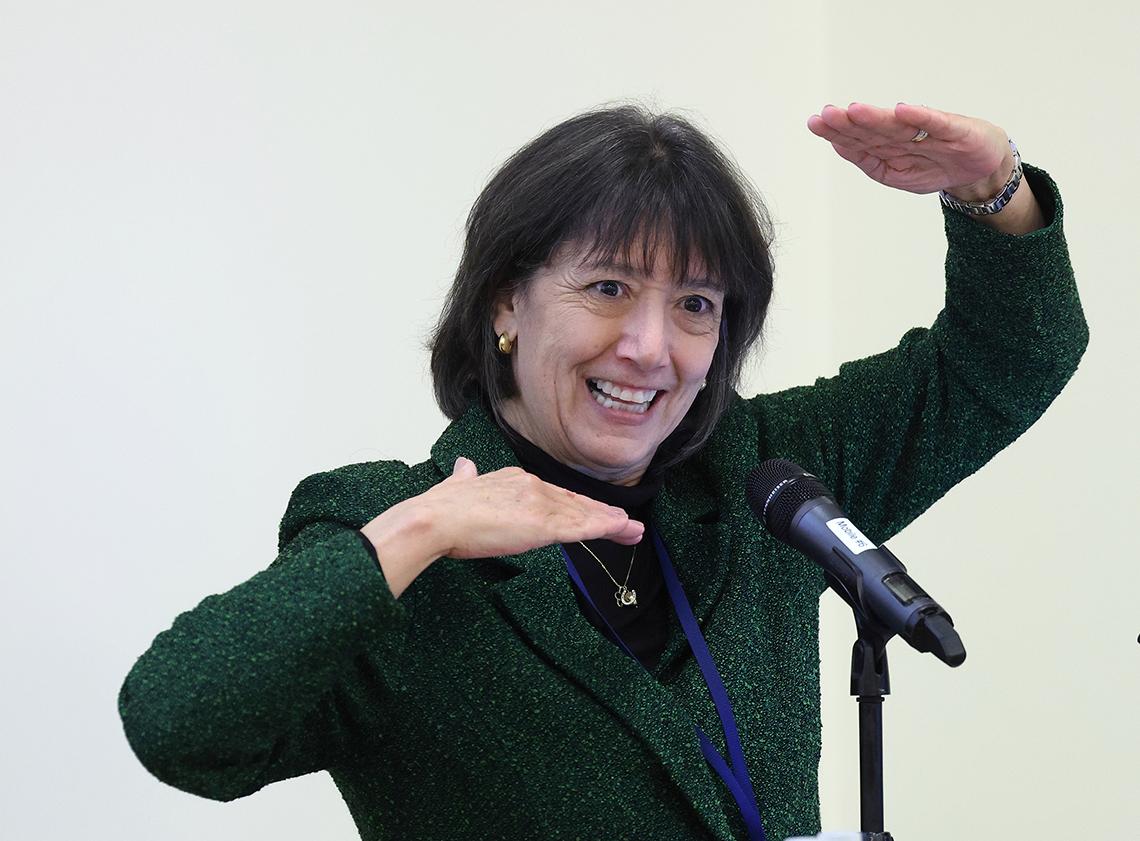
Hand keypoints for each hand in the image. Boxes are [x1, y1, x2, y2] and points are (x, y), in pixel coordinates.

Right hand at [360, 457, 642, 596]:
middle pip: (576, 503)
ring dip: (612, 524)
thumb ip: (466, 477)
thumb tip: (465, 466)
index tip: (597, 515)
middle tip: (629, 526)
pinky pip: (581, 526)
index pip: (556, 495)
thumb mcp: (457, 485)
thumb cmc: (441, 509)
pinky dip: (604, 527)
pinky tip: (621, 530)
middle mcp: (532, 486)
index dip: (579, 506)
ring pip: (584, 514)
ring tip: (634, 531)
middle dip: (604, 515)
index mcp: (515, 480)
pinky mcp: (542, 523)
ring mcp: (539, 503)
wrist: (435, 518)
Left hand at [807, 102, 1011, 197]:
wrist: (981, 169)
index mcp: (889, 145)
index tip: (817, 123)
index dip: (838, 131)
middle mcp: (905, 135)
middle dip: (850, 123)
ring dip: (877, 117)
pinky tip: (904, 110)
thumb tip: (839, 146)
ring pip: (898, 125)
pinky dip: (920, 117)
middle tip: (827, 114)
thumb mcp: (898, 174)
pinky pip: (935, 123)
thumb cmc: (937, 165)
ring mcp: (929, 132)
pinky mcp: (954, 130)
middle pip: (874, 129)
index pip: (859, 139)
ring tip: (855, 111)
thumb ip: (871, 162)